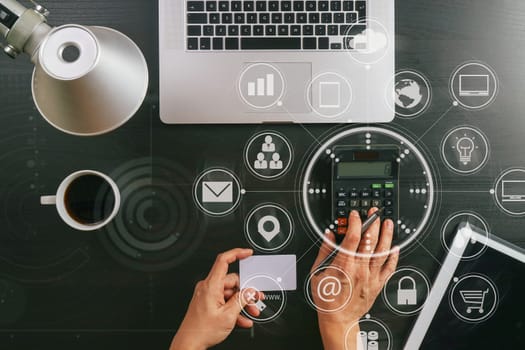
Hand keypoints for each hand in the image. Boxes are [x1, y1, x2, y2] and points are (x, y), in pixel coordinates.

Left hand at [170, 248, 260, 349]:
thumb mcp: (228, 315)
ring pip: (230, 293)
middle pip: (232, 281)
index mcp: (211, 285)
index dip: (237, 253)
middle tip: (255, 300)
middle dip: (246, 292)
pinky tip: (242, 319)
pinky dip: (234, 309)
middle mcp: (207, 287)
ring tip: (251, 313)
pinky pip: (224, 301)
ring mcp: (207, 295)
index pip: (223, 260)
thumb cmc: (201, 331)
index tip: (247, 253)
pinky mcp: (207, 303)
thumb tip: (250, 291)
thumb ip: (241, 300)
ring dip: (242, 303)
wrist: (189, 344)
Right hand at [310, 209, 398, 349]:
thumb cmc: (327, 298)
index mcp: (344, 265)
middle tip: (374, 212)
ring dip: (386, 235)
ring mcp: (371, 277)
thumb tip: (329, 235)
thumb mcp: (318, 272)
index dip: (355, 223)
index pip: (353, 238)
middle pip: (370, 241)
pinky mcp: (378, 284)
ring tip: (388, 223)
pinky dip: (393, 257)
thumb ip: (325, 251)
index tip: (355, 214)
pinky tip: (395, 247)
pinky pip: (389, 268)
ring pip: (382, 252)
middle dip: (373, 223)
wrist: (338, 319)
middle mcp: (360, 269)